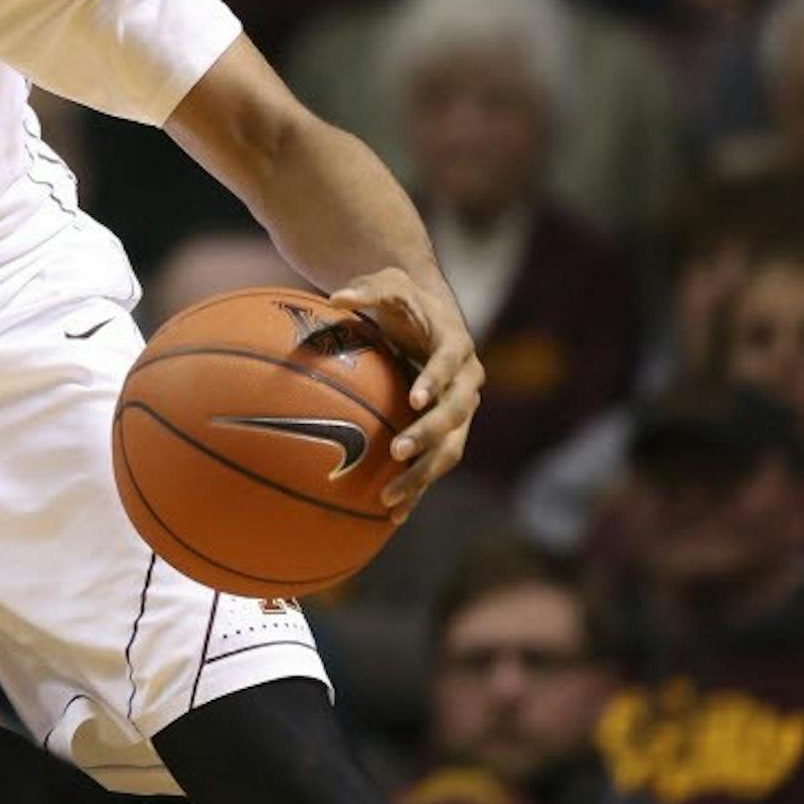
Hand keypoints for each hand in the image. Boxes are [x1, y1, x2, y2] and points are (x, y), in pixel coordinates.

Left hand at [331, 268, 481, 520]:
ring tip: (388, 501)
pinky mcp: (446, 435)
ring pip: (449, 451)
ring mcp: (459, 414)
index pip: (449, 366)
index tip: (415, 398)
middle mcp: (465, 385)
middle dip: (427, 436)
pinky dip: (417, 490)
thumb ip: (367, 291)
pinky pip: (434, 465)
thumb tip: (338, 298)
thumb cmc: (403, 301)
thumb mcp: (388, 285)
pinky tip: (391, 517)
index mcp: (456, 348)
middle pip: (455, 416)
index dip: (435, 381)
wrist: (426, 318)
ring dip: (422, 476)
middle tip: (396, 453)